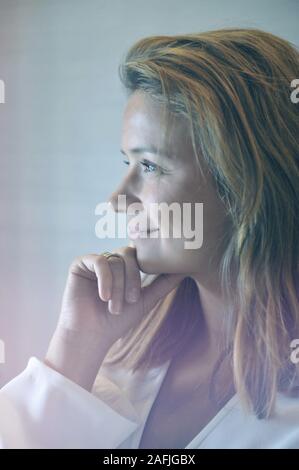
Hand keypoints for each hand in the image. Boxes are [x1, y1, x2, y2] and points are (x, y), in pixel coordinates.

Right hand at [45, 245, 185, 389]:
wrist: (91, 335)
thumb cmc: (118, 321)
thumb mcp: (146, 300)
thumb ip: (164, 283)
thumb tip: (187, 268)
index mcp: (125, 266)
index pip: (140, 254)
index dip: (145, 268)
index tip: (142, 292)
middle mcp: (110, 260)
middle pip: (128, 254)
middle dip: (132, 279)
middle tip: (131, 301)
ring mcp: (95, 261)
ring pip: (115, 260)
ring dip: (118, 286)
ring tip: (114, 307)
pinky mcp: (80, 264)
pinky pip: (99, 261)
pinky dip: (105, 279)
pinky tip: (103, 296)